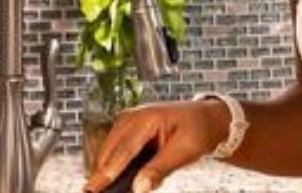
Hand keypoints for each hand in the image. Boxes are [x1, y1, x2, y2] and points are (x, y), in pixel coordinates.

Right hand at [84, 99, 229, 192]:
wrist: (208, 117)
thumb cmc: (200, 130)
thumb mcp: (185, 151)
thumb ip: (160, 169)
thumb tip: (138, 189)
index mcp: (147, 118)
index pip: (123, 151)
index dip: (106, 173)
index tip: (93, 190)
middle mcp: (132, 116)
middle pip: (109, 151)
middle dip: (101, 174)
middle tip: (95, 192)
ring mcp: (127, 120)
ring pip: (108, 151)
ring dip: (105, 170)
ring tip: (101, 188)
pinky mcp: (127, 128)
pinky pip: (114, 149)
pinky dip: (112, 163)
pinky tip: (111, 179)